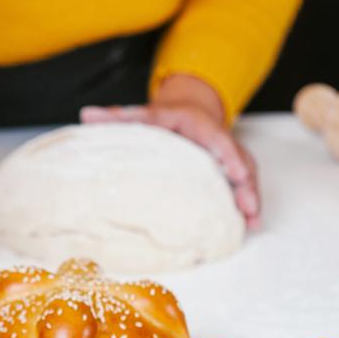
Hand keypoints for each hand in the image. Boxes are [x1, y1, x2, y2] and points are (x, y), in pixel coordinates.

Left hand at [80, 74, 260, 226]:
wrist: (186, 111)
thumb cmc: (164, 118)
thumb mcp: (144, 114)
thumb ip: (119, 117)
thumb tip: (87, 115)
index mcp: (200, 126)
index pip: (217, 139)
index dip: (229, 155)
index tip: (237, 172)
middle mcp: (219, 142)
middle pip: (240, 161)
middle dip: (247, 185)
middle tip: (249, 208)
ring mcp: (227, 158)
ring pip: (245, 176)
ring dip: (250, 199)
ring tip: (252, 223)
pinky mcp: (229, 172)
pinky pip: (242, 186)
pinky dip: (246, 205)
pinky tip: (248, 226)